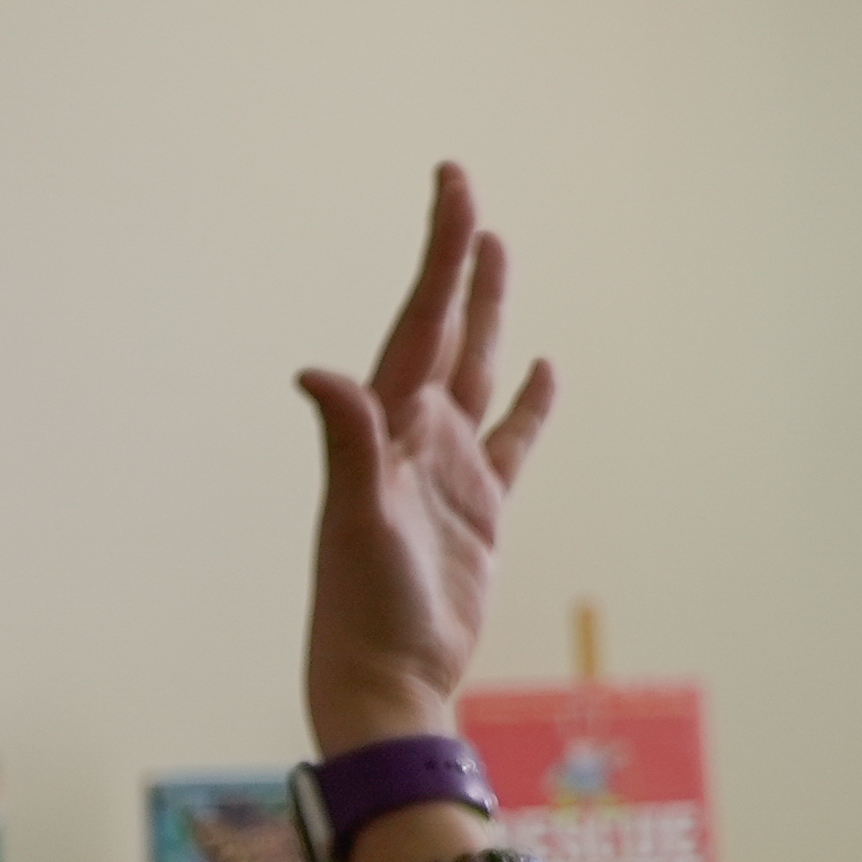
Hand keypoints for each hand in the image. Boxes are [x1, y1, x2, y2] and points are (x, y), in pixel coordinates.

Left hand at [295, 166, 555, 758]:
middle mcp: (413, 434)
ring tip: (500, 252)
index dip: (438, 250)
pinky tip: (545, 369)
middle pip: (446, 327)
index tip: (454, 183)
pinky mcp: (479, 508)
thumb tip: (316, 374)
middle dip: (456, 261)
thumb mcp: (358, 522)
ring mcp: (447, 469)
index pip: (422, 317)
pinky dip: (529, 402)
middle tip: (465, 192)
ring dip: (489, 313)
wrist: (385, 679)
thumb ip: (348, 445)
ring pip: (478, 369)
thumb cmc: (363, 608)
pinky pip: (509, 438)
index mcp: (387, 425)